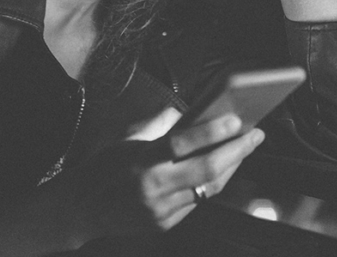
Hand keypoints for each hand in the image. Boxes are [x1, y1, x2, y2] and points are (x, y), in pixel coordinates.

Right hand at [64, 112, 264, 238]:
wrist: (80, 209)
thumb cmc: (102, 169)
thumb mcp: (126, 142)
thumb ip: (158, 128)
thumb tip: (188, 112)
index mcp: (141, 161)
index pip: (182, 143)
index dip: (212, 132)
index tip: (235, 120)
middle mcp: (154, 188)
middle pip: (207, 170)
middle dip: (237, 151)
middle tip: (256, 134)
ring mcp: (161, 210)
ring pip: (209, 189)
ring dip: (231, 167)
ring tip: (245, 148)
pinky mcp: (165, 223)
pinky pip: (197, 201)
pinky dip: (213, 183)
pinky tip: (223, 169)